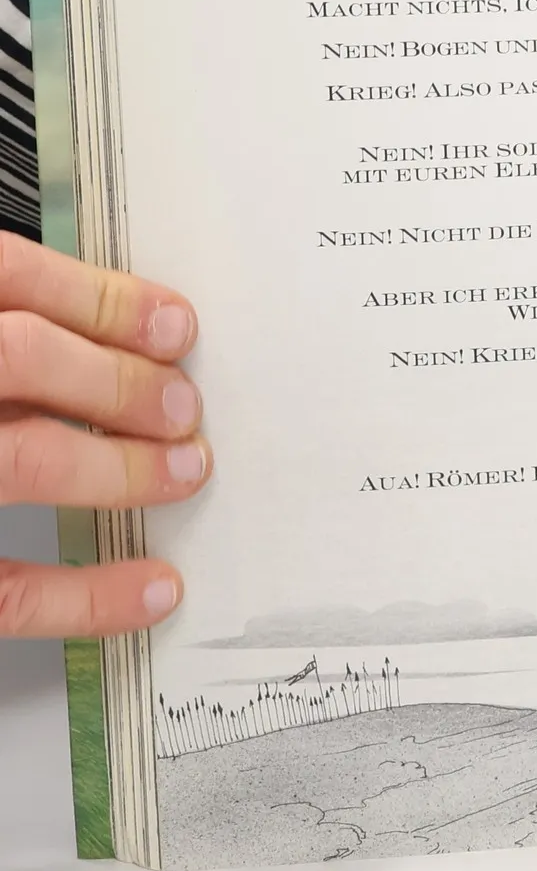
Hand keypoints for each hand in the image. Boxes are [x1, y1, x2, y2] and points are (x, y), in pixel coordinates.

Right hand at [0, 236, 210, 638]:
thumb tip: (94, 337)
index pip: (2, 275)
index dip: (99, 299)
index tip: (173, 325)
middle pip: (16, 356)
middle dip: (117, 381)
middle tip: (184, 407)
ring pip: (18, 457)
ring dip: (118, 467)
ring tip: (183, 472)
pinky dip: (83, 595)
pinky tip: (146, 590)